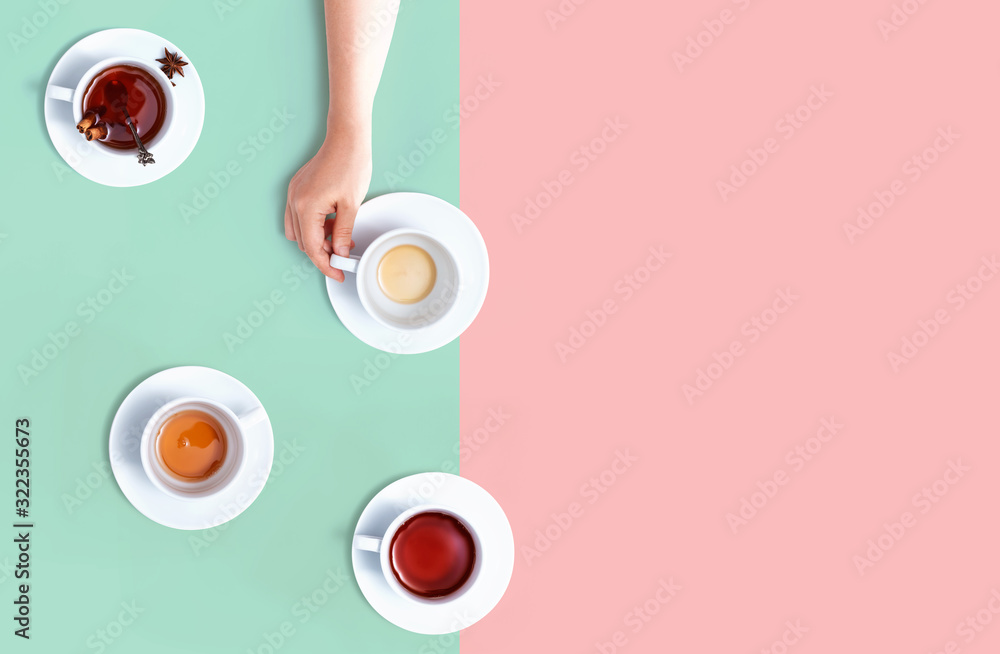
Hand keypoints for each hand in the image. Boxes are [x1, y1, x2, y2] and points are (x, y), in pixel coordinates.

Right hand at [284, 124, 371, 280]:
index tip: (339, 274)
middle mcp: (294, 201)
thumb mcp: (351, 206)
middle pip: (303, 242)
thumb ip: (344, 233)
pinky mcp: (297, 189)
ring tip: (341, 237)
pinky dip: (314, 225)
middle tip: (345, 256)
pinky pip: (299, 216)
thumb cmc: (350, 166)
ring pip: (299, 231)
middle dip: (323, 252)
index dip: (326, 265)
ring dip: (317, 239)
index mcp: (307, 207)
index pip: (313, 248)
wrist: (346, 139)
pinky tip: (332, 222)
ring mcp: (293, 194)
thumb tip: (341, 254)